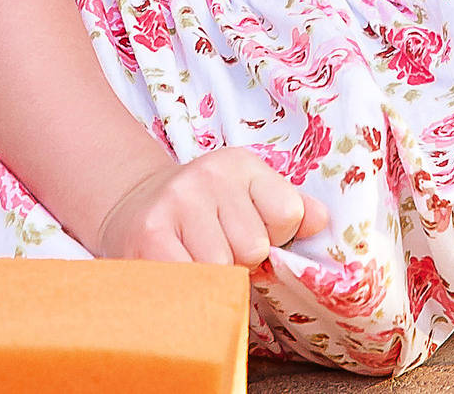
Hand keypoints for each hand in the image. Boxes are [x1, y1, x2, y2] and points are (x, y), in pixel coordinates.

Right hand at [91, 148, 326, 265]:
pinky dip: (189, 289)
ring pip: (223, 268)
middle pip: (254, 248)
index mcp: (241, 165)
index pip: (288, 214)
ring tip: (196, 261)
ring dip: (214, 278)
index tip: (252, 236)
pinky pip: (189, 280)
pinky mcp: (149, 235)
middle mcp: (209, 176)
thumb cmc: (204, 211)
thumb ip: (289, 208)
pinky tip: (179, 272)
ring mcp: (177, 203)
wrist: (132, 205)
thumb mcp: (248, 195)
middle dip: (241, 262)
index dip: (275, 239)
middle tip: (218, 252)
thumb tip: (322, 222)